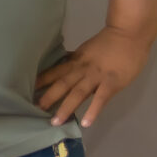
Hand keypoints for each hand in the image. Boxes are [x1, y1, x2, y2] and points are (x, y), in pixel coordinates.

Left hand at [36, 24, 156, 129]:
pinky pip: (101, 99)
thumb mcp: (87, 50)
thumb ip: (76, 61)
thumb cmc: (110, 42)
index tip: (26, 91)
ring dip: (65, 107)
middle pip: (62, 84)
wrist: (130, 33)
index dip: (41, 81)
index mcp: (76, 60)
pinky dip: (93, 111)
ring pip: (78, 93)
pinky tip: (86, 123)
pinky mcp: (112, 83)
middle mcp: (83, 69)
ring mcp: (97, 76)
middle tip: (33, 110)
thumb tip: (62, 69)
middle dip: (47, 97)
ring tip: (55, 122)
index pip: (55, 72)